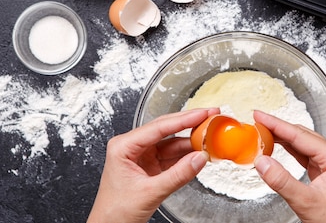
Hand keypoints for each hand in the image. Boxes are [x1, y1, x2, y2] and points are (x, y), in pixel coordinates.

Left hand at [87, 108, 219, 222]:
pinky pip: (172, 156)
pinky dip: (187, 155)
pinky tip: (200, 152)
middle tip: (210, 115)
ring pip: (172, 142)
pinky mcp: (150, 166)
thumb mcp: (150, 193)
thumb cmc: (115, 212)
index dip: (183, 119)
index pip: (158, 127)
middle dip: (189, 123)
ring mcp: (142, 156)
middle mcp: (132, 147)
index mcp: (124, 146)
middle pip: (166, 129)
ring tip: (209, 136)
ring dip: (191, 141)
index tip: (202, 114)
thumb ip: (178, 175)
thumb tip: (199, 158)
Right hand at [253, 111, 325, 222]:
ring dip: (282, 138)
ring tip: (263, 132)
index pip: (300, 135)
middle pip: (302, 135)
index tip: (260, 116)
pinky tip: (277, 146)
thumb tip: (263, 162)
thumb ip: (281, 180)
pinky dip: (289, 150)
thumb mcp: (304, 201)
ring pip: (303, 143)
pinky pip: (304, 154)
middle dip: (278, 128)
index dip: (276, 124)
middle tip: (257, 122)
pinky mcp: (325, 171)